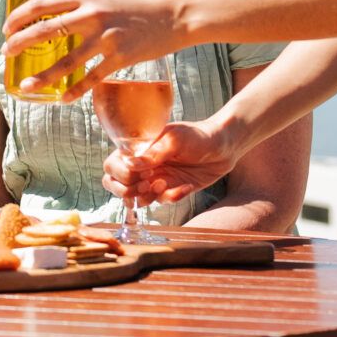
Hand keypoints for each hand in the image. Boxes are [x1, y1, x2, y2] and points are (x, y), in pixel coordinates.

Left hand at [1, 0, 182, 97]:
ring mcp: (106, 38)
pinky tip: (62, 100)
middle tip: (6, 54)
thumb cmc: (146, 0)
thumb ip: (89, 0)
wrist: (179, 14)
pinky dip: (76, 91)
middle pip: (46, 31)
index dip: (19, 17)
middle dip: (20, 44)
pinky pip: (92, 78)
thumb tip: (69, 9)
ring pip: (66, 61)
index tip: (7, 27)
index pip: (42, 4)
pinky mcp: (121, 58)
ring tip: (25, 86)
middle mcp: (93, 15)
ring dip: (42, 75)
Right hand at [103, 120, 240, 208]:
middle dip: (126, 191)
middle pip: (115, 184)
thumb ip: (154, 153)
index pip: (113, 164)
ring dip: (149, 196)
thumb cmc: (198, 135)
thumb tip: (131, 164)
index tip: (142, 171)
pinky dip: (172, 197)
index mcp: (138, 148)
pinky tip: (186, 187)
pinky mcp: (170, 189)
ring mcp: (155, 178)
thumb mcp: (176, 139)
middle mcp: (142, 165)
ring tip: (166, 185)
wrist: (224, 147)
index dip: (122, 173)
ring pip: (136, 198)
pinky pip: (162, 201)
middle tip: (146, 185)